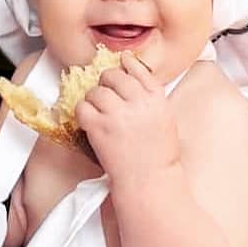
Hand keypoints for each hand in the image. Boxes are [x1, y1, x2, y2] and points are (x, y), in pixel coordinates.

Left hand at [74, 52, 181, 182]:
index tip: (121, 62)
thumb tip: (131, 68)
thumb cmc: (158, 156)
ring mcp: (117, 114)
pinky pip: (82, 107)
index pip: (137, 68)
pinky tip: (90, 122)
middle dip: (107, 83)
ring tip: (100, 113)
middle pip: (113, 75)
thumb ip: (150, 95)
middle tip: (107, 96)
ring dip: (94, 100)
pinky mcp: (99, 127)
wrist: (150, 184)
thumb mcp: (165, 119)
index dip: (126, 63)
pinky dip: (82, 113)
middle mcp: (137, 102)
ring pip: (95, 90)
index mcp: (156, 99)